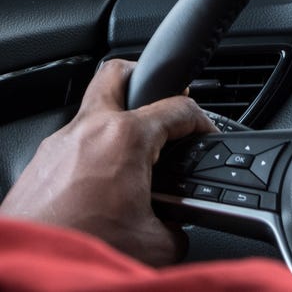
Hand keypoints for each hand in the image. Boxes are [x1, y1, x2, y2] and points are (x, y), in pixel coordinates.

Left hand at [0, 59, 215, 265]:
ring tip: (136, 151)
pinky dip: (95, 150)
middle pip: (120, 74)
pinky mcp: (38, 166)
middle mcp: (89, 130)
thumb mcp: (157, 245)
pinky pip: (75, 142)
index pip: (178, 108)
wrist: (30, 272)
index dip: (202, 119)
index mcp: (126, 138)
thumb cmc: (82, 250)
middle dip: (146, 79)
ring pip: (93, 110)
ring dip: (118, 121)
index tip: (206, 134)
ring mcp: (57, 144)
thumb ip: (178, 227)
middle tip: (162, 100)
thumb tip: (176, 228)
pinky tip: (104, 182)